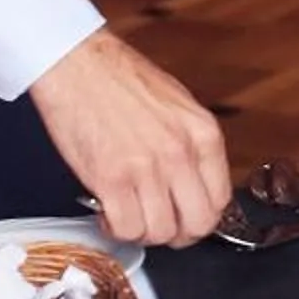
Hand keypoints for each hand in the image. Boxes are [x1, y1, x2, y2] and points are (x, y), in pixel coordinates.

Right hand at [26, 30, 231, 246]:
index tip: (183, 216)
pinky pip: (126, 228)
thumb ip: (190, 145)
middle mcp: (180, 153)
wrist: (78, 64)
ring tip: (128, 213)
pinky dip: (116, 229)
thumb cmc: (121, 78)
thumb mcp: (178, 106)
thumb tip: (194, 183)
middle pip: (197, 225)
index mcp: (202, 133)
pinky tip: (108, 212)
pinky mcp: (111, 178)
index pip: (221, 200)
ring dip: (142, 232)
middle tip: (157, 225)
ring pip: (159, 233)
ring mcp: (147, 168)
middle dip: (177, 234)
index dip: (200, 218)